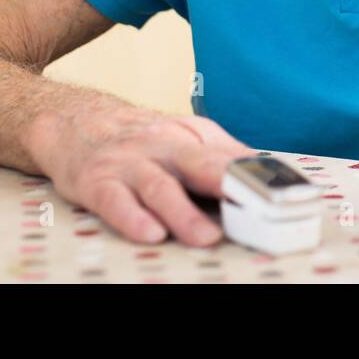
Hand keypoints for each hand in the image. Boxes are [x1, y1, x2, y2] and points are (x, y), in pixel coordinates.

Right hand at [26, 104, 251, 245]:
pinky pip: (115, 201)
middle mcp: (162, 148)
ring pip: (160, 187)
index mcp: (191, 139)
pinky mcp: (96, 182)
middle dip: (229, 189)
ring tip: (207, 237)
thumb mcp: (186, 136)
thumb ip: (223, 155)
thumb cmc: (141, 138)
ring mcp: (129, 164)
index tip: (282, 198)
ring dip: (184, 214)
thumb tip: (266, 172)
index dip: (255, 178)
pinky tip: (150, 234)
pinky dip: (132, 218)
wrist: (75, 121)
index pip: (229, 158)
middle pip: (200, 167)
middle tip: (255, 212)